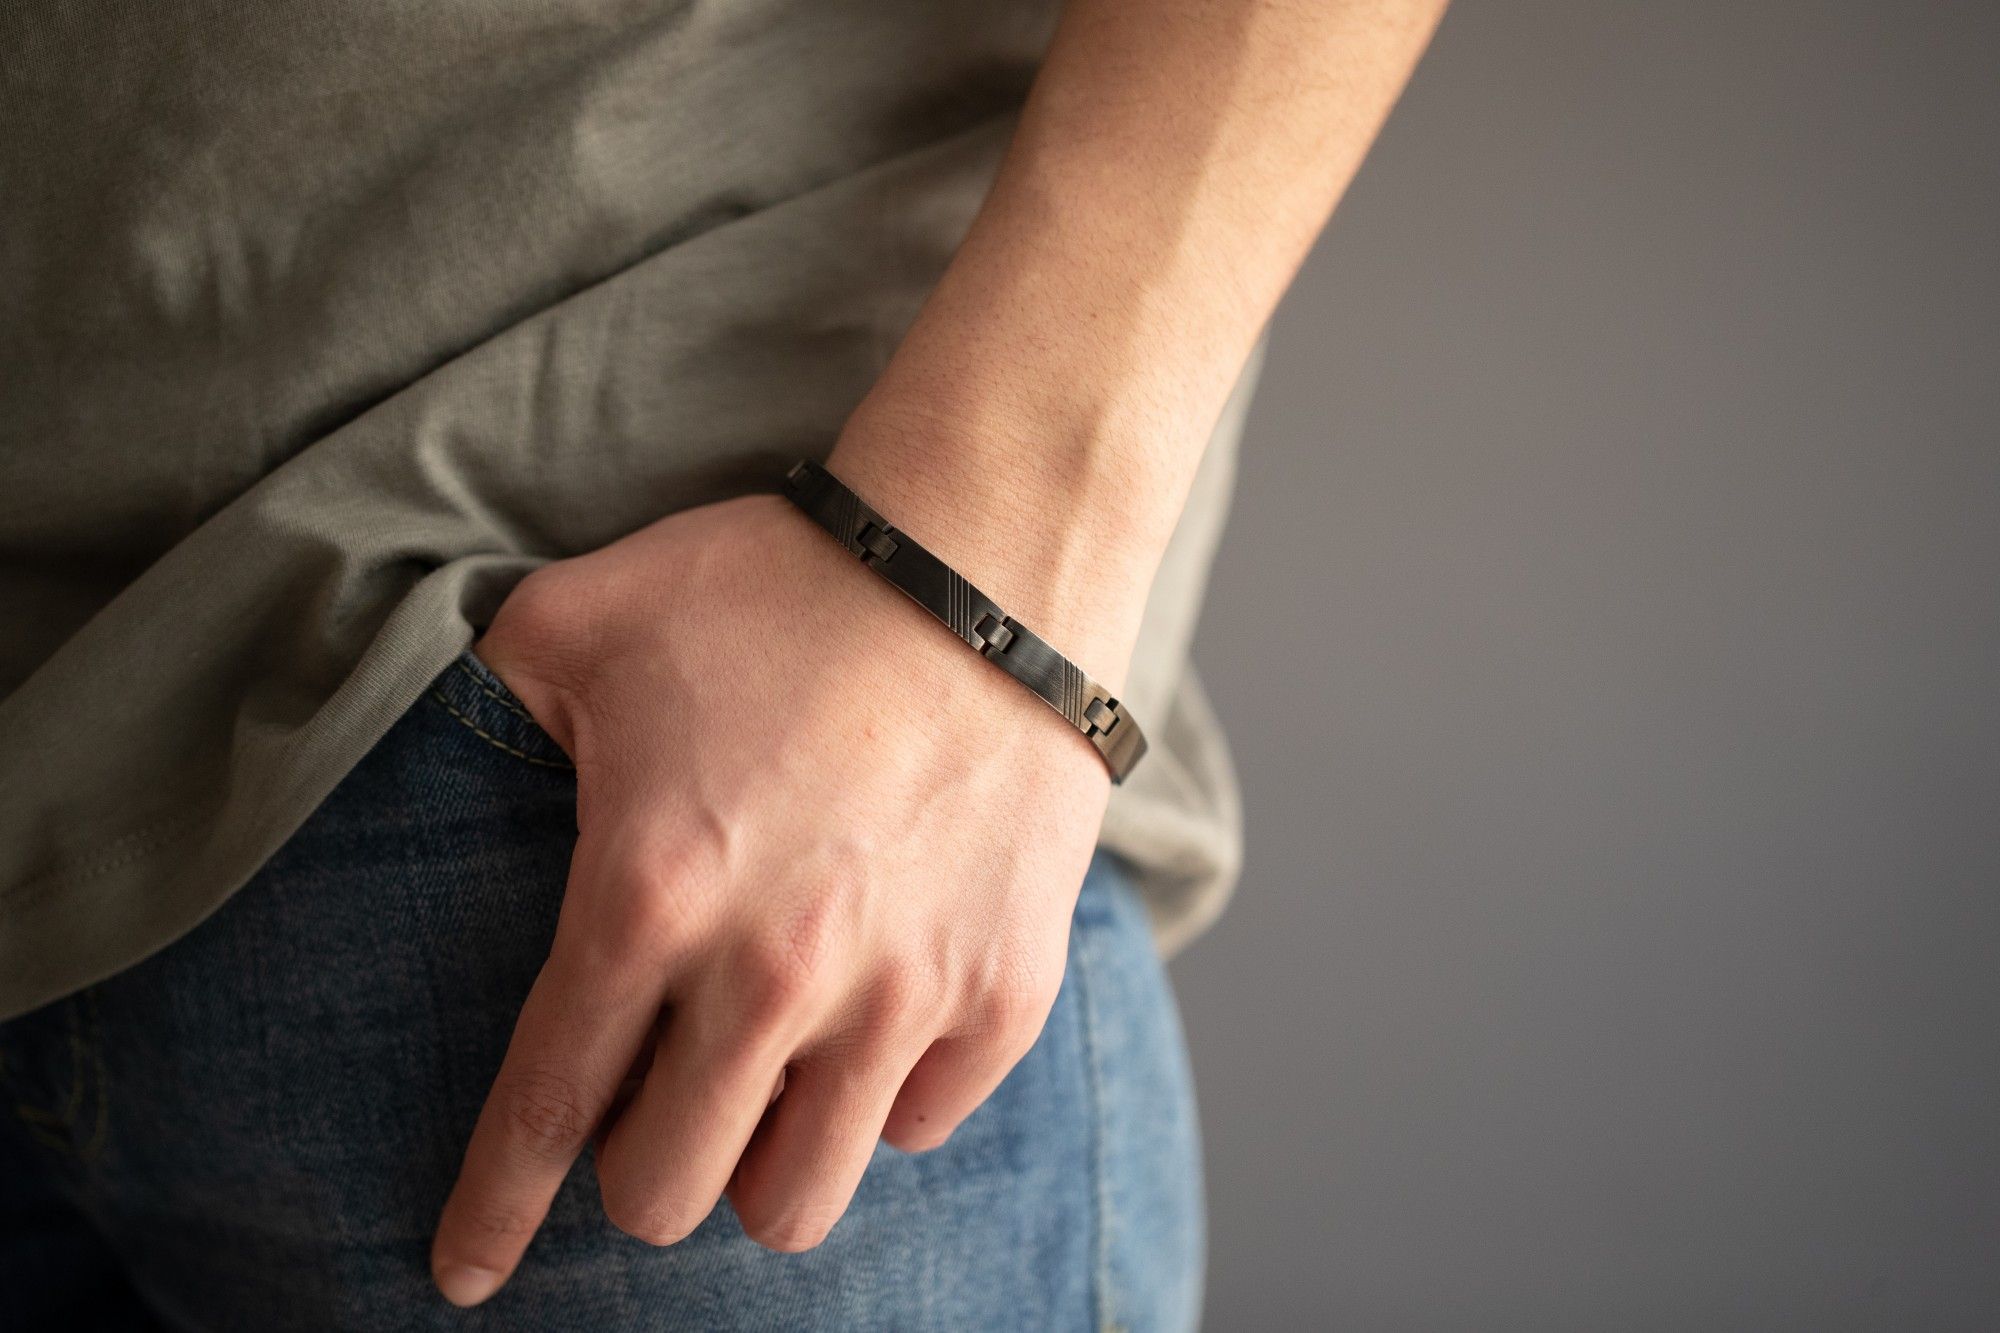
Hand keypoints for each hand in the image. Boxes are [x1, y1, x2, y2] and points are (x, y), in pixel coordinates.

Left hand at [428, 486, 1119, 1305]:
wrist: (987, 556)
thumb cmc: (782, 582)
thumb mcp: (584, 616)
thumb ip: (488, 699)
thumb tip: (450, 753)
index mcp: (649, 896)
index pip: (542, 1112)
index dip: (489, 1213)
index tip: (468, 1273)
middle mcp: (773, 974)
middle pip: (666, 1194)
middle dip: (636, 1166)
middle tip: (652, 1096)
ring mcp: (902, 993)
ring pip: (797, 1202)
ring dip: (758, 1161)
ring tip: (761, 1085)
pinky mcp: (1003, 991)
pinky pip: (918, 1124)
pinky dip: (882, 1095)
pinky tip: (872, 1014)